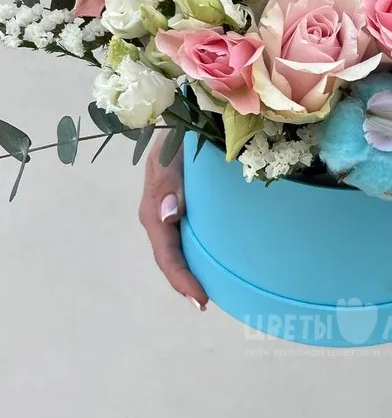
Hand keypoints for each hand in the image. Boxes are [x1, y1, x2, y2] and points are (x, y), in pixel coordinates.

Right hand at [139, 134, 207, 310]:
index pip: (167, 255)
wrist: (181, 114)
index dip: (182, 280)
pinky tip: (211, 258)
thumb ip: (169, 183)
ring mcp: (169, 211)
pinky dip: (195, 252)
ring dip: (191, 270)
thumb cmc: (176, 134)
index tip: (203, 300)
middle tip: (206, 303)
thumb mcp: (170, 154)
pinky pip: (185, 235)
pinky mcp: (180, 204)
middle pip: (170, 258)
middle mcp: (159, 215)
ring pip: (177, 249)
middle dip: (185, 282)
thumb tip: (169, 216)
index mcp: (154, 209)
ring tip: (208, 291)